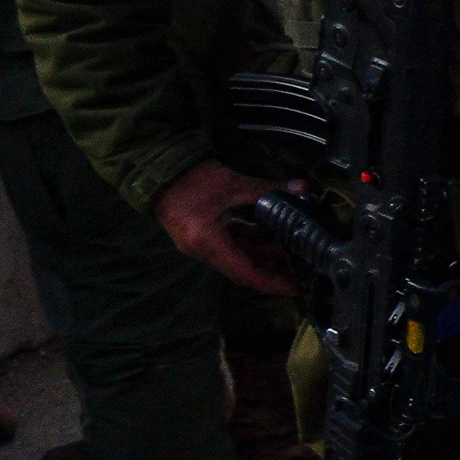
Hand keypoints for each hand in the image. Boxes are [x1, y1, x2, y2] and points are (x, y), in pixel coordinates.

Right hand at [156, 158, 298, 299]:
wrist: (156, 170)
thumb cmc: (191, 179)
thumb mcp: (233, 184)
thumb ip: (268, 188)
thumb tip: (303, 188)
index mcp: (207, 243)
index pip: (245, 272)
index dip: (272, 283)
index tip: (296, 289)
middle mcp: (202, 249)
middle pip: (243, 267)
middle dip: (273, 270)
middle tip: (303, 271)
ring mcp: (200, 243)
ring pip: (237, 254)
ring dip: (263, 252)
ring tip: (292, 248)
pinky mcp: (201, 234)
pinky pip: (229, 244)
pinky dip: (249, 240)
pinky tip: (270, 233)